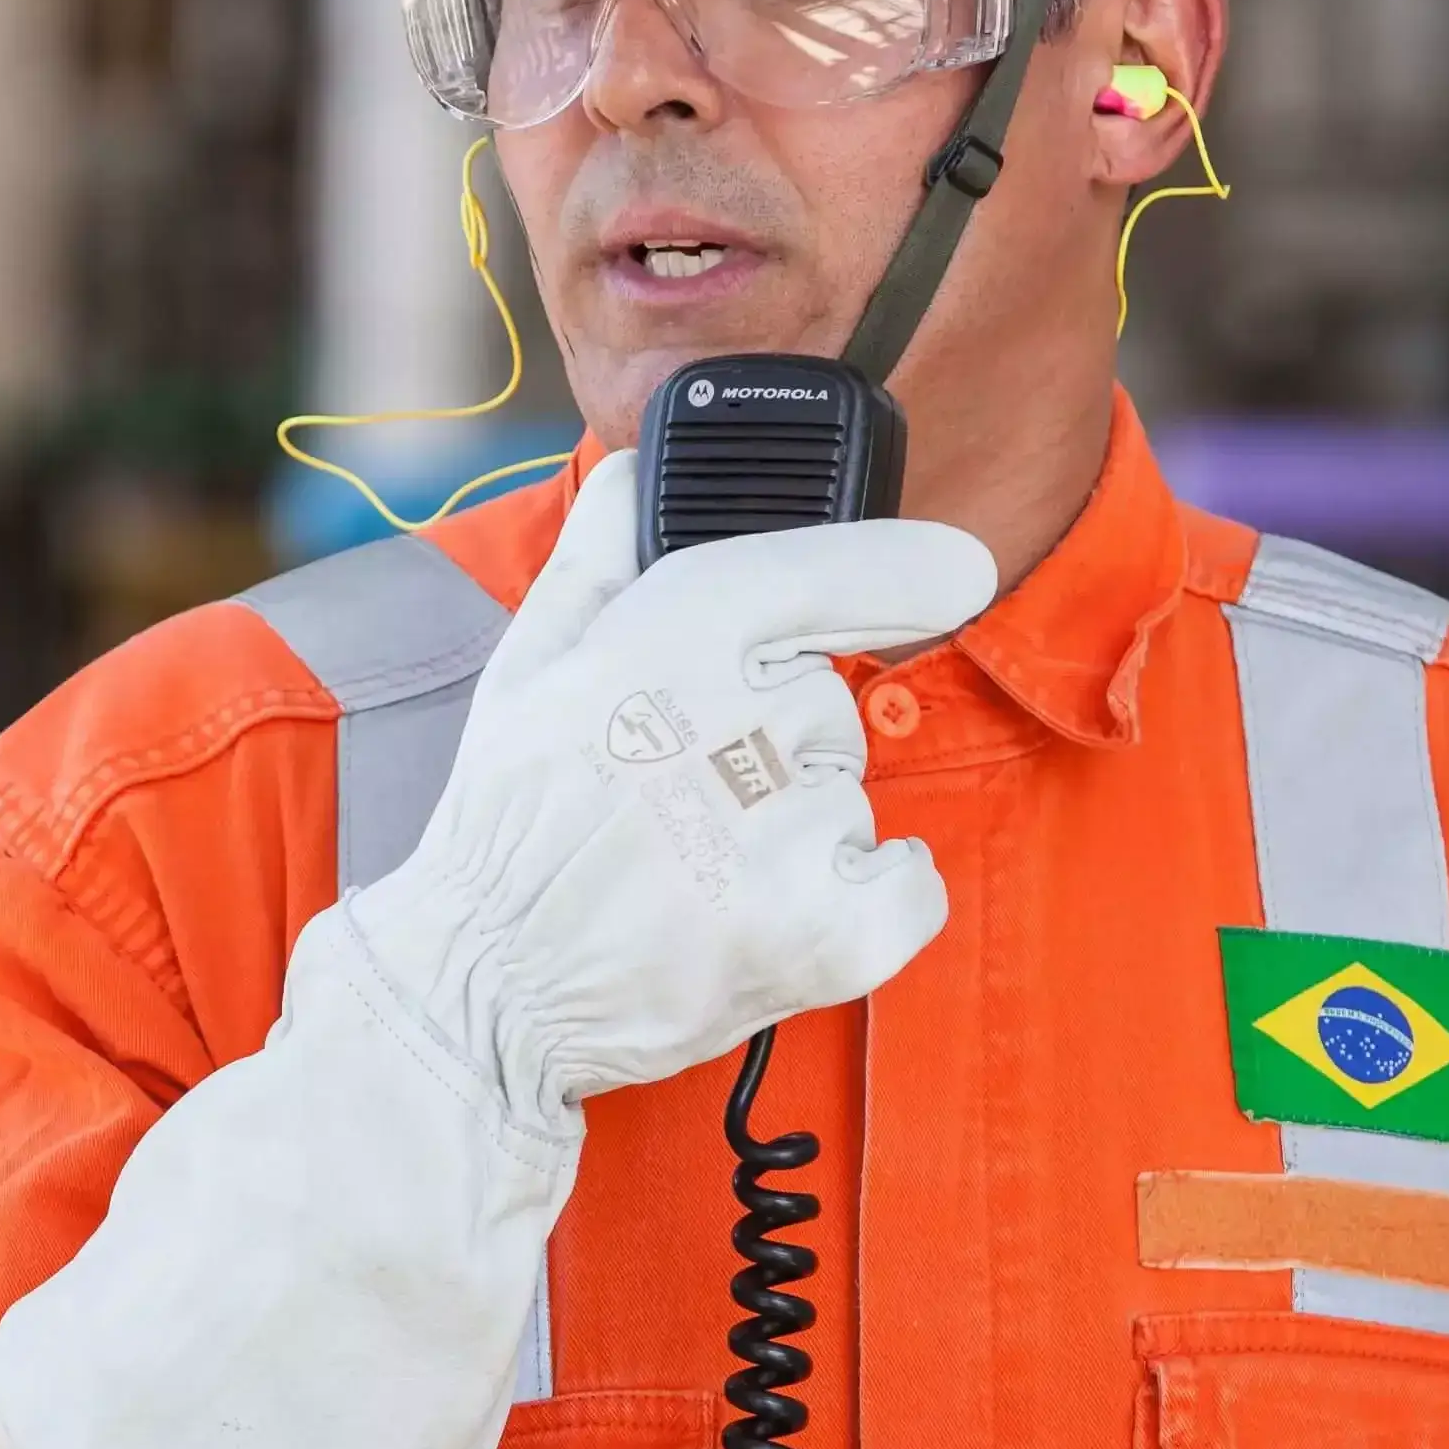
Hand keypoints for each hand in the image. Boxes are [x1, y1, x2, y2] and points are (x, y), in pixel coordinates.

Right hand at [338, 450, 995, 1126]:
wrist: (490, 984)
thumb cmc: (511, 820)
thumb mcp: (527, 657)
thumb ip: (599, 547)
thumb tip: (637, 464)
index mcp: (664, 642)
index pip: (828, 571)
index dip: (908, 565)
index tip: (958, 570)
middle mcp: (732, 727)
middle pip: (827, 699)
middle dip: (776, 738)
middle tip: (683, 793)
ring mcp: (785, 835)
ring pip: (852, 793)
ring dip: (801, 828)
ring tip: (699, 867)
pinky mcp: (824, 933)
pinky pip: (910, 884)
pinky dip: (869, 901)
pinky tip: (775, 913)